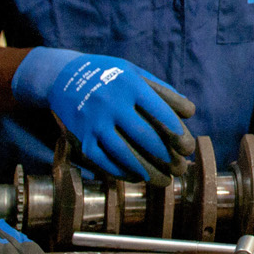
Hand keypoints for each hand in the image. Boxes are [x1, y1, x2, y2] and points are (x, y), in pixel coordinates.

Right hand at [10, 48, 196, 182]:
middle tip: (180, 168)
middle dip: (166, 156)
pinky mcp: (82, 138)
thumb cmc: (109, 75)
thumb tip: (190, 112)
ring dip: (148, 171)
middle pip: (144, 136)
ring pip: (124, 153)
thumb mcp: (134, 72)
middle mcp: (111, 103)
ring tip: (164, 181)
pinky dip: (123, 172)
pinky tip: (138, 177)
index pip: (159, 110)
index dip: (176, 131)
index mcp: (129, 84)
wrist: (63, 77)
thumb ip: (161, 90)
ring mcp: (94, 122)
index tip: (187, 147)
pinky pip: (104, 161)